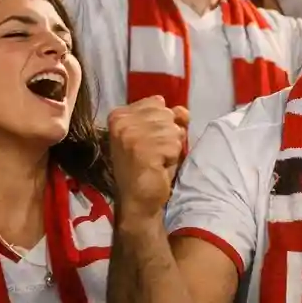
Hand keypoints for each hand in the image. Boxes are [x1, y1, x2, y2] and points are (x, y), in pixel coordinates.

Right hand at [108, 97, 189, 222]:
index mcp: (119, 115)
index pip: (157, 102)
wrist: (138, 200)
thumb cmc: (148, 167)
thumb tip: (182, 111)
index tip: (150, 142)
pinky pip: (175, 145)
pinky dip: (172, 158)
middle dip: (168, 136)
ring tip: (157, 161)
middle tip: (154, 154)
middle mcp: (121, 121)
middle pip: (167, 114)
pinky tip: (159, 167)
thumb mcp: (156, 135)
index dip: (162, 123)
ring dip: (171, 148)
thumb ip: (167, 118)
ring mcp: (130, 135)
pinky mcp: (142, 149)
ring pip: (173, 130)